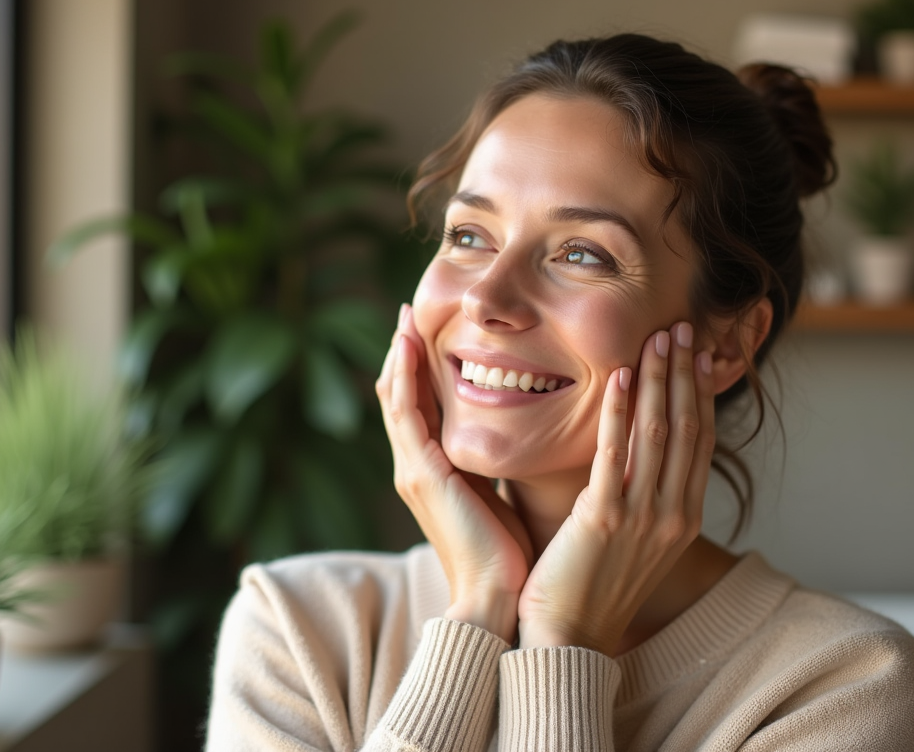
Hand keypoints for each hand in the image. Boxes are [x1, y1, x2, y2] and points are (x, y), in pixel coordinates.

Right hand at [376, 304, 532, 641]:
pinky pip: (405, 414)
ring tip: (405, 317)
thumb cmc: (505, 557)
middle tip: (409, 312)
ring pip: (397, 399)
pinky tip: (409, 346)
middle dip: (404, 354)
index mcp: (434, 473)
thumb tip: (516, 442)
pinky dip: (404, 378)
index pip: (421, 410)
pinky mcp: (421, 473)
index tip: (429, 333)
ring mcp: (413, 469)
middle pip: (401, 397)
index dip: (421, 371)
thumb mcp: (498, 498)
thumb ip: (495, 468)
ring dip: (401, 356)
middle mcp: (415, 467)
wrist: (494, 600)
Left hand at [515, 322, 714, 655]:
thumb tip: (630, 453)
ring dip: (658, 379)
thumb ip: (638, 495)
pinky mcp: (606, 518)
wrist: (568, 638)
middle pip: (685, 427)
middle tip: (680, 328)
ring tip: (657, 337)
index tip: (694, 354)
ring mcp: (644, 517)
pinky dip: (621, 411)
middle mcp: (673, 514)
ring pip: (658, 432)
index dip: (698, 393)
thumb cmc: (589, 586)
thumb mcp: (630, 539)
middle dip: (683, 373)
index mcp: (683, 518)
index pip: (698, 441)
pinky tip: (620, 377)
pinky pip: (617, 453)